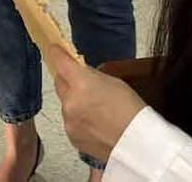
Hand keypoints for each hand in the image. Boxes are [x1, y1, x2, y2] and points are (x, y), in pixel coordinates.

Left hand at [47, 46, 146, 163]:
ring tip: (96, 110)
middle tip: (82, 83)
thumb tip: (80, 70)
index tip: (55, 50)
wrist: (136, 143)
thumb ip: (91, 75)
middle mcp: (71, 101)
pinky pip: (70, 121)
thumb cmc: (132, 111)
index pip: (60, 62)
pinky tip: (95, 124)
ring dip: (74, 102)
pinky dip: (78, 120)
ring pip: (65, 104)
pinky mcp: (71, 136)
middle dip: (68, 80)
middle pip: (59, 83)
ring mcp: (69, 121)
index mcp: (82, 83)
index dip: (57, 54)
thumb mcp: (114, 82)